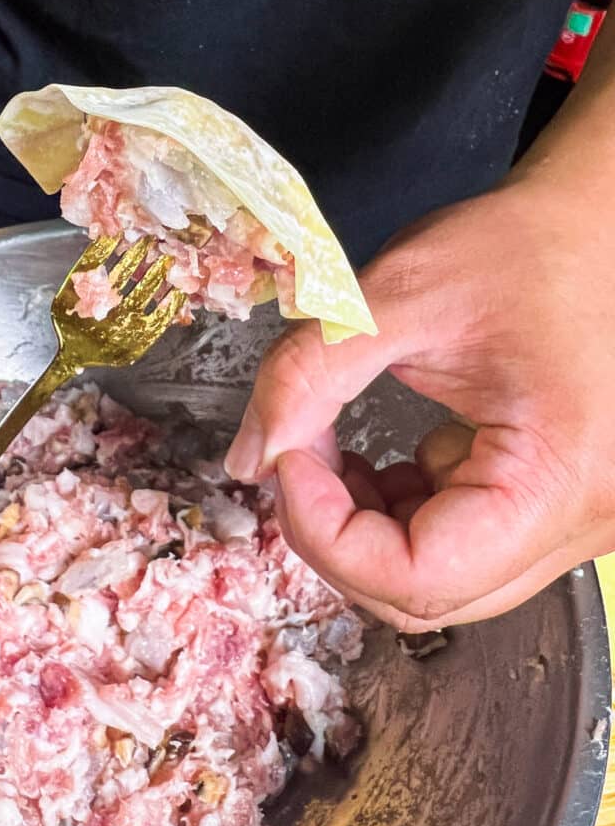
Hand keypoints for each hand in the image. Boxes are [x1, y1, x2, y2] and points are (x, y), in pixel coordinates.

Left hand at [226, 174, 614, 631]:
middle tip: (297, 457)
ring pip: (439, 580)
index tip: (286, 458)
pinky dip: (401, 516)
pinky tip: (388, 459)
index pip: (418, 576)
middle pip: (427, 593)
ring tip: (337, 451)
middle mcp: (582, 522)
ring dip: (365, 528)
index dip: (327, 532)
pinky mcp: (552, 508)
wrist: (595, 232)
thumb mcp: (400, 296)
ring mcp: (574, 523)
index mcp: (558, 476)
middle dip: (337, 534)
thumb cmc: (521, 248)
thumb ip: (308, 375)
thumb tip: (245, 459)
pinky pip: (461, 548)